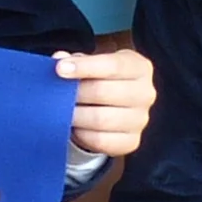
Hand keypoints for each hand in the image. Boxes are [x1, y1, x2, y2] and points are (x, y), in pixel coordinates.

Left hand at [55, 44, 153, 158]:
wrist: (114, 108)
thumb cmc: (101, 79)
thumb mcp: (92, 64)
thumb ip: (76, 60)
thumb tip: (60, 60)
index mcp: (139, 67)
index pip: (113, 65)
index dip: (85, 66)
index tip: (60, 69)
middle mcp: (145, 93)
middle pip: (103, 92)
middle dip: (74, 93)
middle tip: (56, 94)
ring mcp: (140, 120)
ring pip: (100, 119)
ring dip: (75, 115)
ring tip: (61, 111)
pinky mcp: (132, 142)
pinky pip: (101, 140)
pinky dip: (82, 134)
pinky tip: (75, 126)